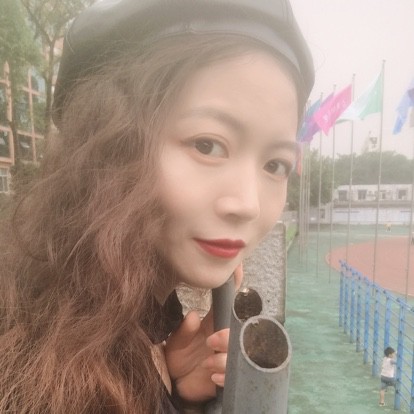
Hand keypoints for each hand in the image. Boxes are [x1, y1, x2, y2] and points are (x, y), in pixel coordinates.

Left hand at [165, 264, 242, 402]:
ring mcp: (228, 356)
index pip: (230, 304)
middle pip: (241, 330)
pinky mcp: (229, 376)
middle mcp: (225, 336)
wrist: (173, 383)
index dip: (236, 291)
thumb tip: (193, 316)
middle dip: (229, 336)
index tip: (236, 277)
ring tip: (207, 363)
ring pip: (242, 353)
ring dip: (224, 358)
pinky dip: (225, 376)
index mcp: (214, 322)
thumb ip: (183, 330)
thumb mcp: (175, 342)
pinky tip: (213, 377)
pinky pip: (238, 375)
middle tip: (211, 341)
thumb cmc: (177, 356)